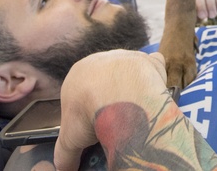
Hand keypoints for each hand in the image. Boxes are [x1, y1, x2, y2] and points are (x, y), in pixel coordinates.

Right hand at [53, 51, 168, 170]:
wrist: (118, 93)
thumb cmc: (88, 112)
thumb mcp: (70, 139)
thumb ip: (65, 154)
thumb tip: (63, 170)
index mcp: (78, 73)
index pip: (82, 91)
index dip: (89, 109)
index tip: (98, 124)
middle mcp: (100, 60)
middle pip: (106, 81)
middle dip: (111, 98)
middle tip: (119, 120)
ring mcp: (124, 57)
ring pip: (128, 74)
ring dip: (132, 89)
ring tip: (137, 112)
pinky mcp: (145, 60)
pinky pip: (151, 66)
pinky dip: (153, 78)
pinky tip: (153, 94)